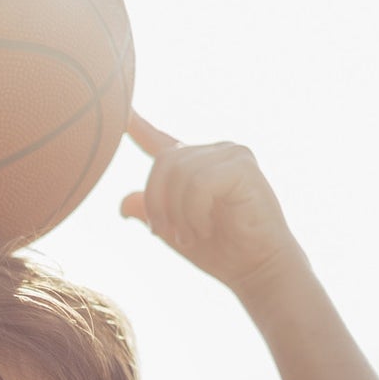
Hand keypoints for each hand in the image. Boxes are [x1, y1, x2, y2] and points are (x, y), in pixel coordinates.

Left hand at [121, 111, 303, 295]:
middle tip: (164, 233)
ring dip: (177, 213)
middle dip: (156, 203)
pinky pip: (198, 183)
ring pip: (179, 173)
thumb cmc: (221, 251)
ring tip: (190, 235)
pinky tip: (205, 227)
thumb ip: (151, 213)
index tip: (120, 111)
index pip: (161, 142)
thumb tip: (123, 204)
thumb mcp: (175, 232)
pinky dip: (194, 211)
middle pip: (162, 162)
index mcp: (195, 167)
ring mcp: (231, 154)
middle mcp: (213, 153)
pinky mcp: (243, 166)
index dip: (138, 127)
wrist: (258, 268)